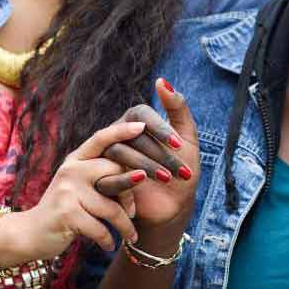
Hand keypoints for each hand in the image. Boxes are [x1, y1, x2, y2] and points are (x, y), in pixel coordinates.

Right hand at [0, 121, 147, 264]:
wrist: (29, 233)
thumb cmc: (65, 210)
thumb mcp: (79, 187)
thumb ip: (102, 177)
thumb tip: (142, 174)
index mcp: (75, 160)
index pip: (101, 139)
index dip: (122, 131)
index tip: (143, 125)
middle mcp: (71, 170)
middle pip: (115, 172)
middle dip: (130, 196)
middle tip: (134, 214)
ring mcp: (68, 191)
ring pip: (112, 207)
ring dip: (125, 226)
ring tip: (132, 237)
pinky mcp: (68, 213)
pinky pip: (101, 228)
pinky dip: (109, 240)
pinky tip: (110, 246)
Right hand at [100, 79, 199, 230]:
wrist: (172, 208)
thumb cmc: (181, 171)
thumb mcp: (186, 138)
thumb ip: (177, 108)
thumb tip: (161, 80)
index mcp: (136, 121)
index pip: (141, 114)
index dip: (159, 128)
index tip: (177, 144)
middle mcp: (118, 135)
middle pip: (131, 135)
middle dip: (158, 153)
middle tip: (180, 170)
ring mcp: (107, 158)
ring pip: (118, 154)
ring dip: (146, 166)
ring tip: (167, 179)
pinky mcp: (102, 180)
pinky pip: (107, 176)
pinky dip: (128, 181)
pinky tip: (145, 187)